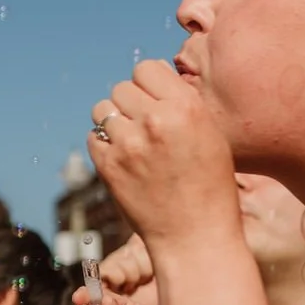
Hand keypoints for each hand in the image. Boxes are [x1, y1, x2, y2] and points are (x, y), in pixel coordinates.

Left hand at [88, 59, 241, 251]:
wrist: (196, 235)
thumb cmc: (210, 186)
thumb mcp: (211, 134)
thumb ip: (182, 103)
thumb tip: (153, 75)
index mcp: (186, 107)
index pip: (146, 69)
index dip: (149, 83)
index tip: (154, 100)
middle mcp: (155, 121)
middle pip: (121, 88)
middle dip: (131, 103)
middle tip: (144, 126)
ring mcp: (128, 144)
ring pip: (102, 109)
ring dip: (113, 121)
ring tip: (132, 140)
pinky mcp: (108, 166)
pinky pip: (93, 137)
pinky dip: (104, 144)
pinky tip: (124, 158)